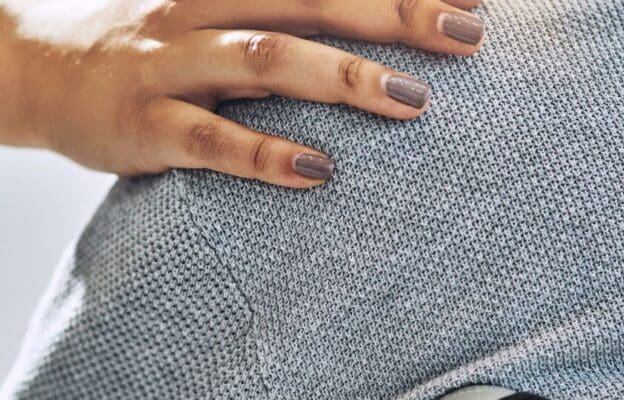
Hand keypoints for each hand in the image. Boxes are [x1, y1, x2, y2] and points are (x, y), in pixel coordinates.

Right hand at [0, 0, 483, 187]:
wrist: (38, 69)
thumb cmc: (154, 44)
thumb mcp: (216, 10)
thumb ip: (282, 13)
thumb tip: (358, 30)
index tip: (470, 0)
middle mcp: (205, 11)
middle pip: (311, 2)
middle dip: (394, 16)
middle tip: (467, 37)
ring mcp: (172, 65)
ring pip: (268, 59)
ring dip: (344, 78)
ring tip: (415, 104)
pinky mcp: (146, 125)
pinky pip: (212, 140)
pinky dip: (266, 155)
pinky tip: (320, 173)